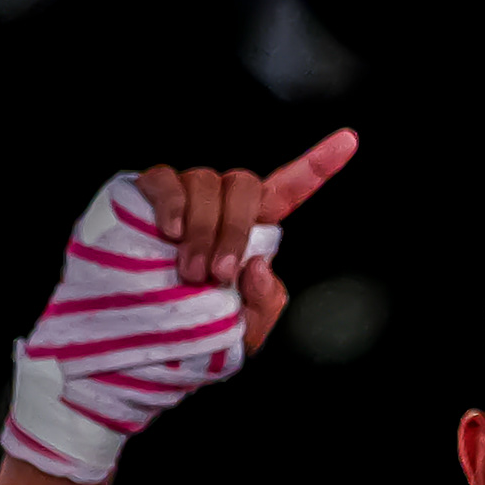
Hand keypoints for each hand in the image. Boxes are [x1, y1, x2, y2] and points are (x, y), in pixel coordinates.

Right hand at [136, 128, 359, 351]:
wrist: (135, 344)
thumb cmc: (193, 333)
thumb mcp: (242, 330)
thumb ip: (264, 303)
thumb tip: (260, 264)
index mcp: (251, 229)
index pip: (288, 191)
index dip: (317, 165)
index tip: (350, 140)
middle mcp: (220, 204)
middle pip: (245, 185)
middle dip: (237, 230)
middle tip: (219, 274)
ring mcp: (183, 195)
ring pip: (206, 182)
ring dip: (203, 229)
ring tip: (187, 272)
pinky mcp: (144, 195)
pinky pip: (165, 179)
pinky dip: (171, 203)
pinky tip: (168, 232)